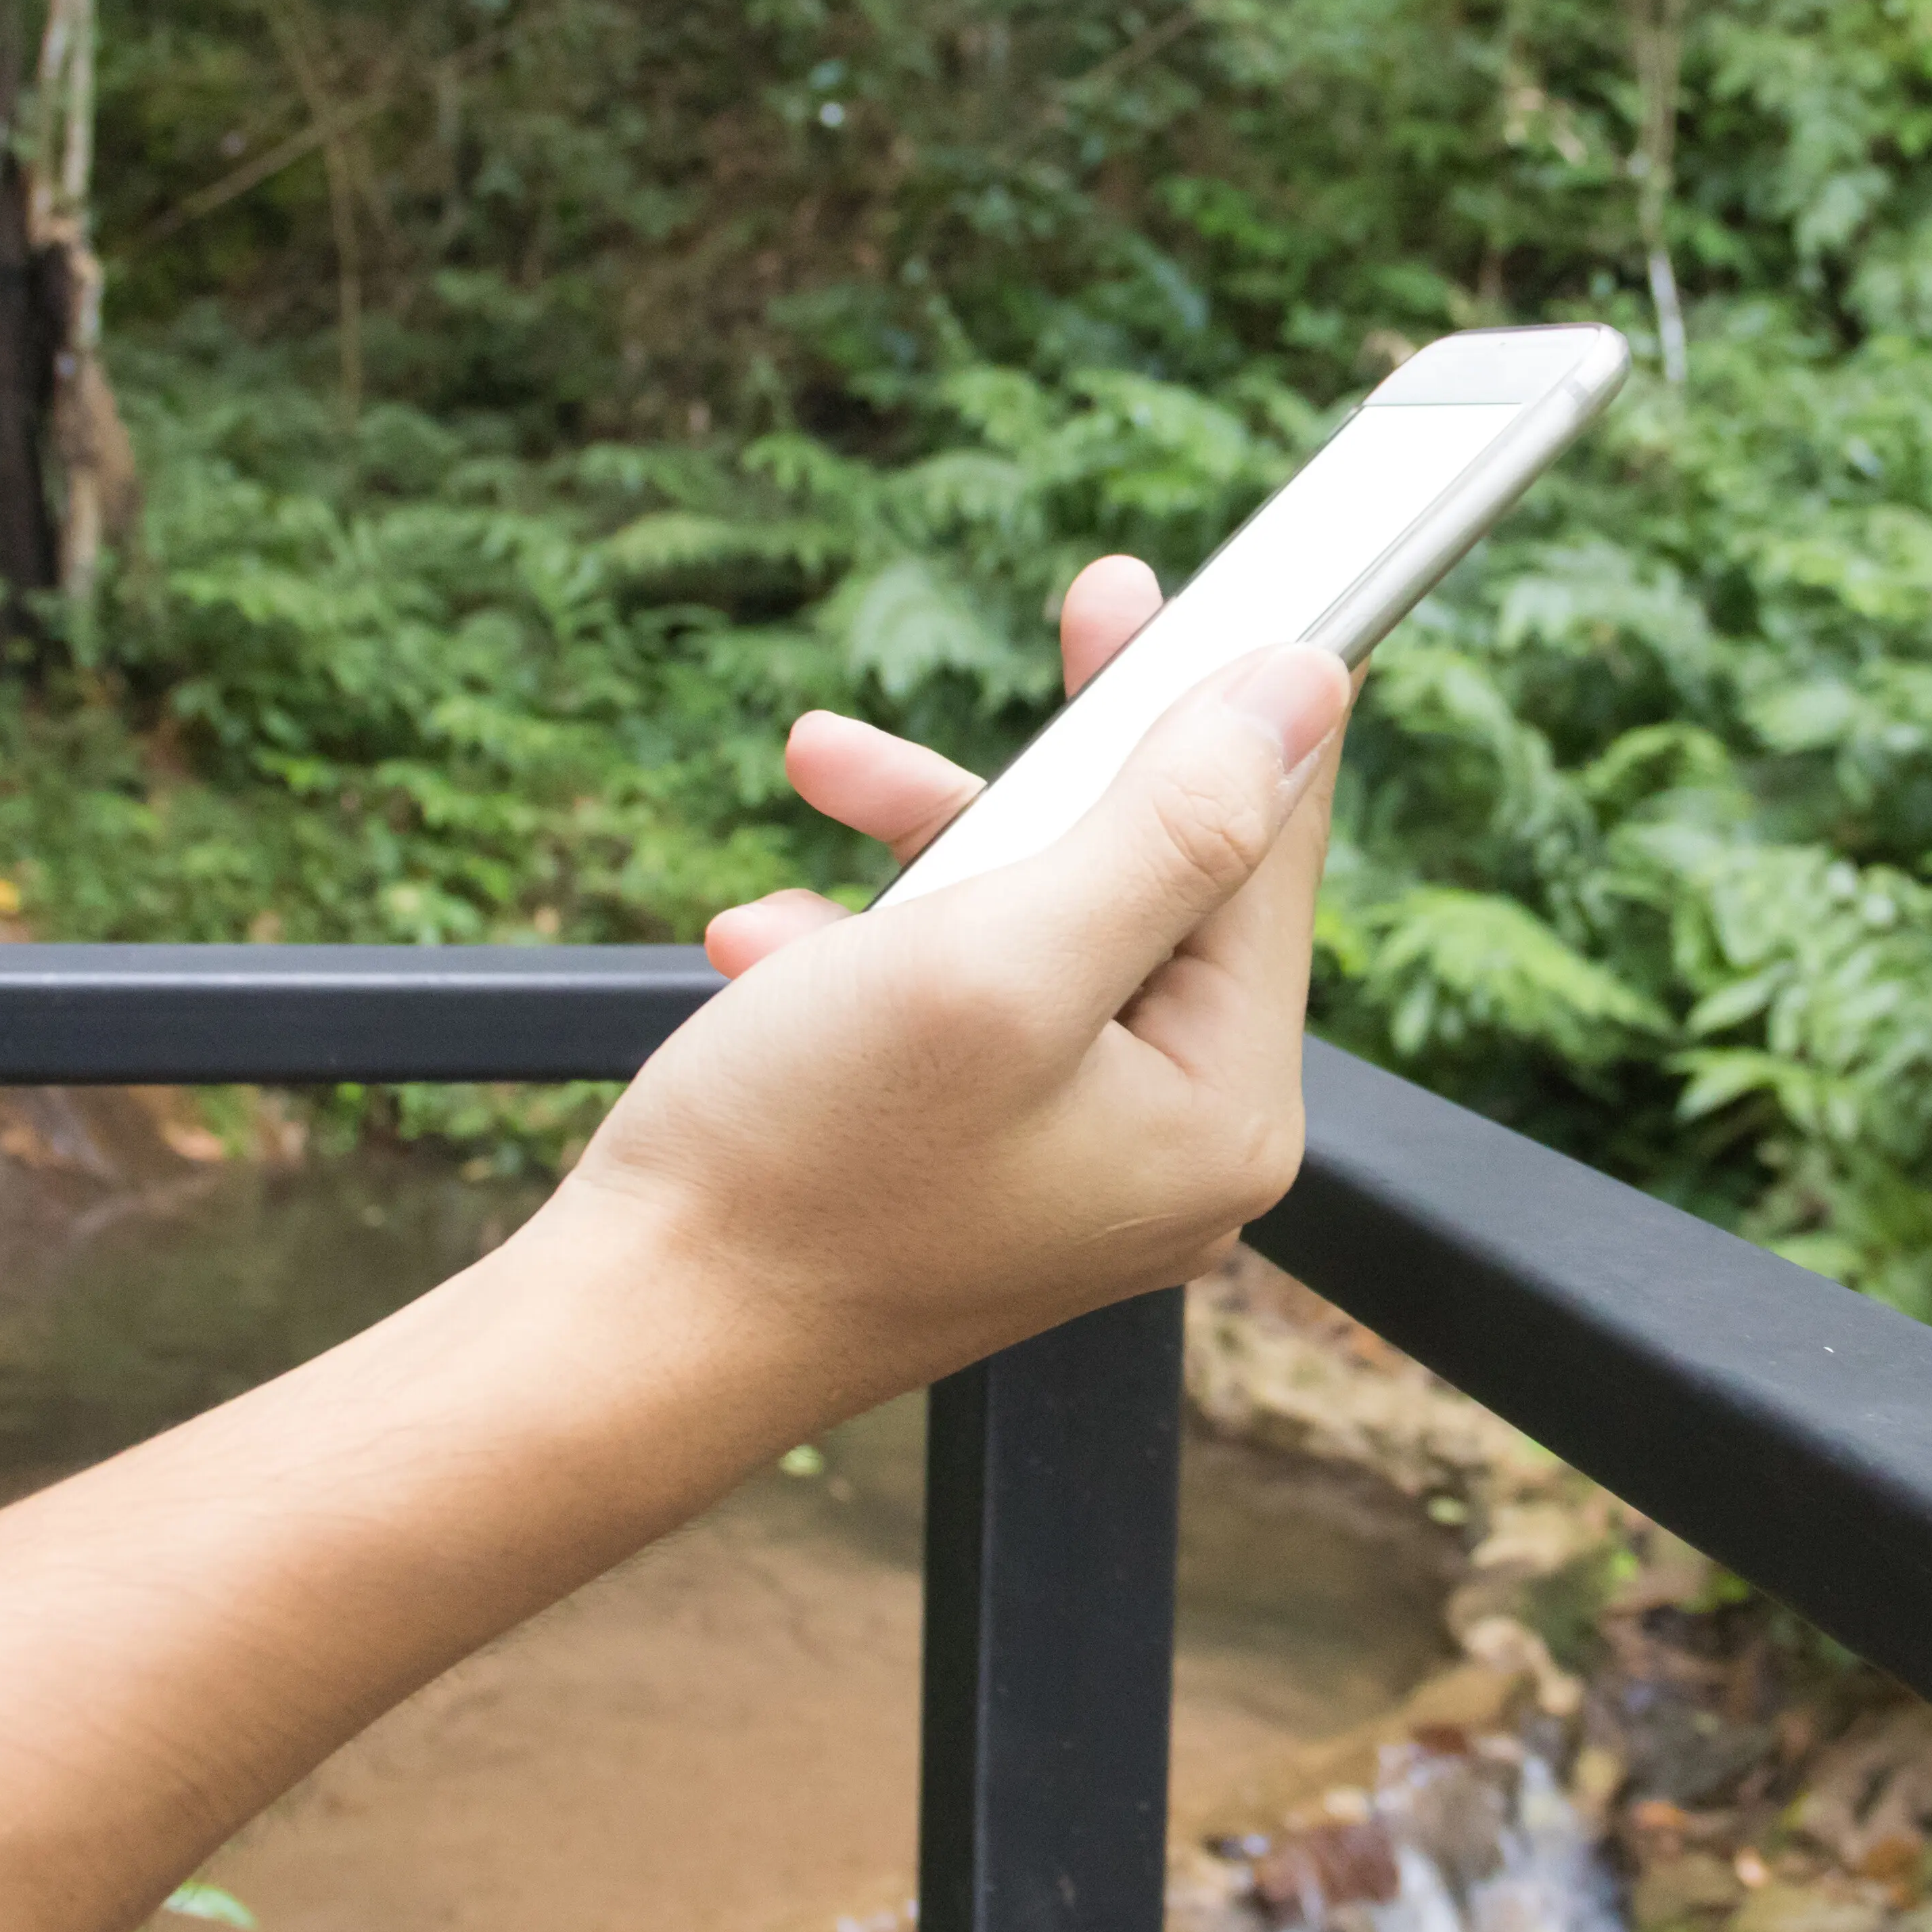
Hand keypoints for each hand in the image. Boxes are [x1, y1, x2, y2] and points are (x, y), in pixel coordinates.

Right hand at [549, 556, 1348, 1406]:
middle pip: (1157, 885)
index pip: (1266, 861)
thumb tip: (1304, 695)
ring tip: (828, 764)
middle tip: (1077, 610)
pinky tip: (772, 934)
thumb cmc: (804, 1162)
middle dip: (1053, 762)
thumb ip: (1171, 822)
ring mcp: (1072, 1164)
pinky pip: (954, 1002)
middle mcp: (1172, 1151)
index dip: (1222, 704)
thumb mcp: (1003, 954)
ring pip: (1037, 926)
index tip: (1176, 592)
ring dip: (933, 839)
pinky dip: (867, 943)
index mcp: (1226, 1113)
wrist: (627, 1339)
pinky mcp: (971, 1163)